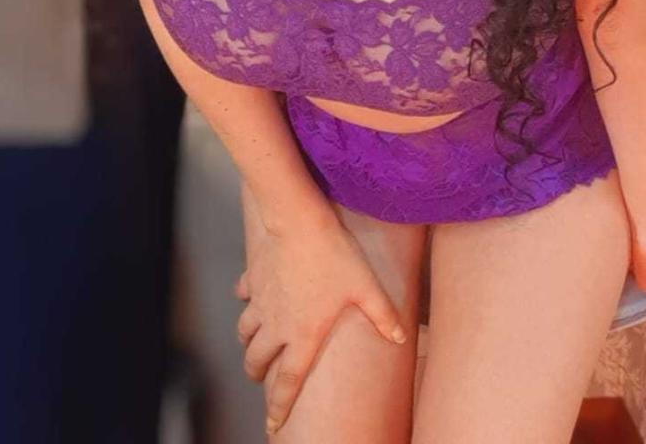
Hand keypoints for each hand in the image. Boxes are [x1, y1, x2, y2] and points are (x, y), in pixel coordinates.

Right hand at [233, 190, 407, 434]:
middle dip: (257, 374)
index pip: (287, 383)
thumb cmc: (334, 256)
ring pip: (245, 333)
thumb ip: (382, 315)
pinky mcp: (252, 280)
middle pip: (257, 361)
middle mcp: (276, 326)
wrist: (298, 221)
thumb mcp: (365, 287)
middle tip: (262, 378)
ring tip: (256, 346)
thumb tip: (402, 338)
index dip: (279, 409)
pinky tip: (250, 297)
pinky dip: (245, 302)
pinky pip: (243, 297)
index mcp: (302, 336)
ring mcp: (261, 303)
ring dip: (249, 343)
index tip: (272, 427)